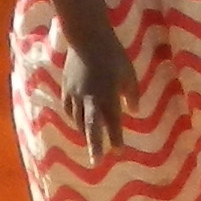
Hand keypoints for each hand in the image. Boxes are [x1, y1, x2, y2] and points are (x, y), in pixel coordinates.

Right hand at [65, 28, 133, 159]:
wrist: (87, 38)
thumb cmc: (113, 55)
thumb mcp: (128, 73)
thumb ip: (131, 94)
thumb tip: (134, 111)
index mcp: (108, 95)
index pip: (113, 122)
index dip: (116, 138)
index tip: (118, 152)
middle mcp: (90, 98)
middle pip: (91, 127)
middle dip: (95, 146)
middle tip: (97, 162)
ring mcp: (75, 94)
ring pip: (78, 120)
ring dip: (85, 132)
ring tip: (91, 142)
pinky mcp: (66, 88)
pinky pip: (68, 109)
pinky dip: (73, 118)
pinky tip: (78, 122)